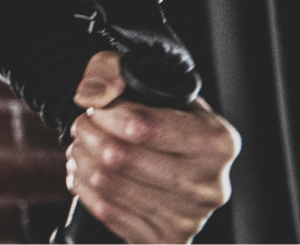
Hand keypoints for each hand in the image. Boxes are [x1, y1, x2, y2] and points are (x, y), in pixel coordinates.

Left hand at [67, 51, 239, 242]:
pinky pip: (107, 212)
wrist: (165, 153)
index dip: (106, 114)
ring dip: (81, 159)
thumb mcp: (139, 76)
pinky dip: (84, 187)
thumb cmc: (155, 114)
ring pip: (108, 184)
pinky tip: (86, 172)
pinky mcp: (167, 239)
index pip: (142, 127)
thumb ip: (110, 71)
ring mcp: (190, 217)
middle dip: (88, 135)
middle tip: (83, 125)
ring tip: (82, 147)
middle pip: (120, 157)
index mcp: (218, 141)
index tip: (98, 108)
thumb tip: (93, 96)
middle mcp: (211, 184)